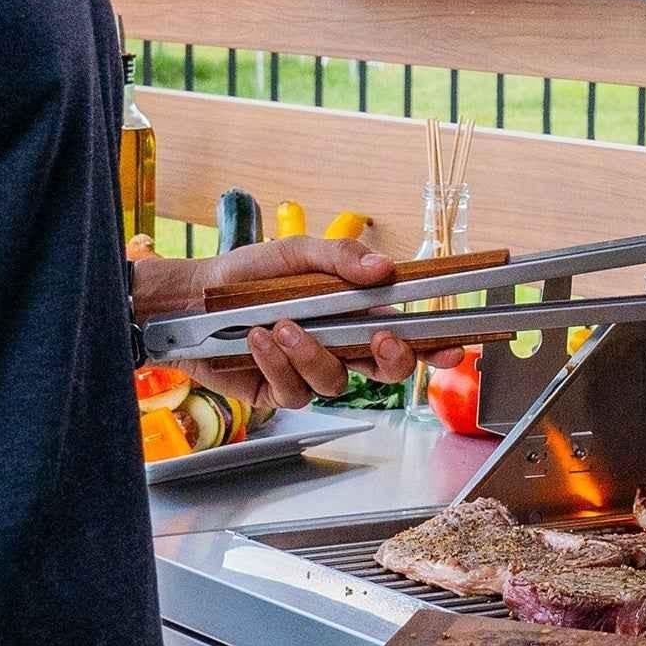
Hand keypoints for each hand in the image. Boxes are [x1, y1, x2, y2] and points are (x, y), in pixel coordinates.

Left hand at [129, 235, 418, 410]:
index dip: (433, 346)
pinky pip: (293, 391)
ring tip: (283, 324)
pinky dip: (277, 363)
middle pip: (385, 370)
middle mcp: (338, 347)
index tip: (454, 347)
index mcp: (354, 314)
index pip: (405, 334)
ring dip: (312, 353)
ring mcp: (309, 373)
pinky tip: (259, 339)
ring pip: (336, 382)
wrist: (191, 298)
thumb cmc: (246, 273)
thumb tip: (385, 268)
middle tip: (380, 338)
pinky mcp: (277, 392)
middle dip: (391, 359)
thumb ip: (341, 258)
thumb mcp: (296, 254)